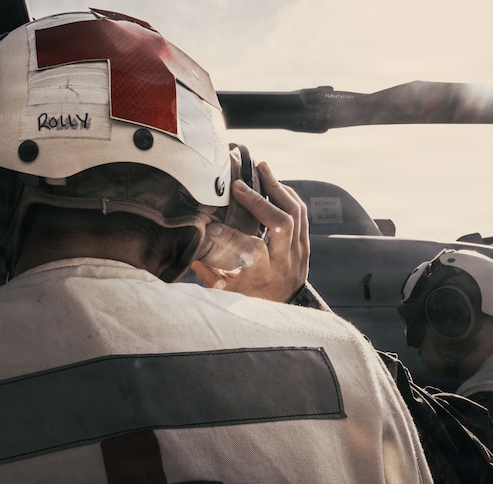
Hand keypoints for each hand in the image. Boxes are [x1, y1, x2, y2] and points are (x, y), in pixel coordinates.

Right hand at [190, 162, 309, 301]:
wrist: (287, 306)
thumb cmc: (253, 299)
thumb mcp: (229, 293)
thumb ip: (210, 273)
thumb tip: (187, 253)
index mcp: (263, 274)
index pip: (251, 249)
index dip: (231, 236)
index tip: (211, 226)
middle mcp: (284, 260)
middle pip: (281, 223)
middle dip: (259, 200)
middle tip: (239, 185)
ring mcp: (298, 250)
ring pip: (295, 213)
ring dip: (277, 187)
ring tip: (262, 168)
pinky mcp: (305, 242)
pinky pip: (302, 213)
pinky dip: (288, 194)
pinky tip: (274, 182)